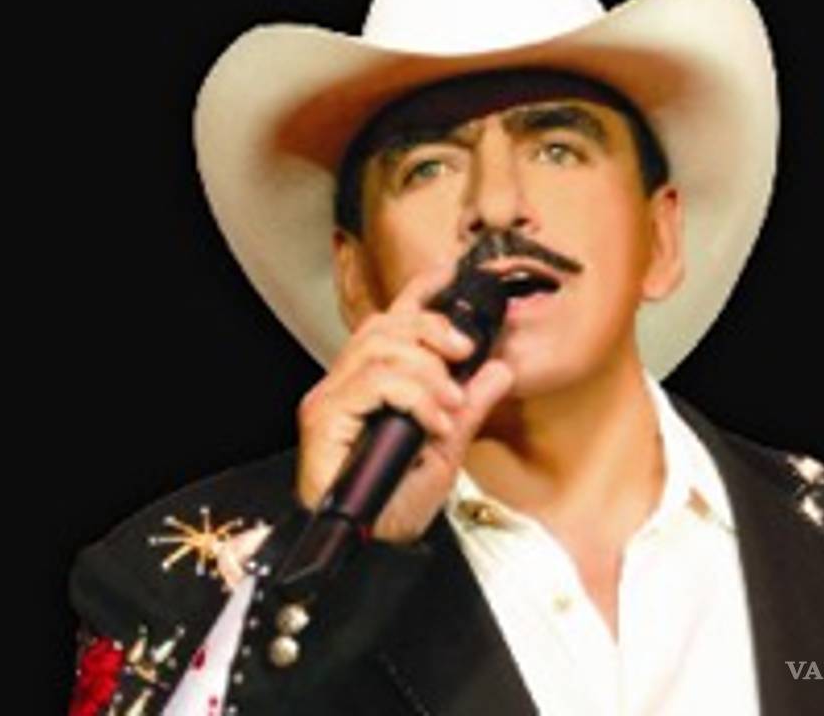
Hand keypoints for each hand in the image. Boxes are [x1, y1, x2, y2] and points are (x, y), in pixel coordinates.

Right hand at [295, 261, 513, 542]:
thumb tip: (500, 368)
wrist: (373, 553)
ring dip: (427, 370)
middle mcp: (345, 385)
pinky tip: (432, 420)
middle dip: (432, 328)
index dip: (419, 291)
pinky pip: (373, 382)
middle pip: (386, 325)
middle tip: (465, 354)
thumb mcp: (448, 449)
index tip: (450, 269)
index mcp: (372, 385)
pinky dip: (413, 395)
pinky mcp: (323, 419)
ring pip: (380, 347)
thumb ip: (469, 405)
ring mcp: (331, 400)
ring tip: (449, 404)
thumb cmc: (397, 506)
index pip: (393, 323)